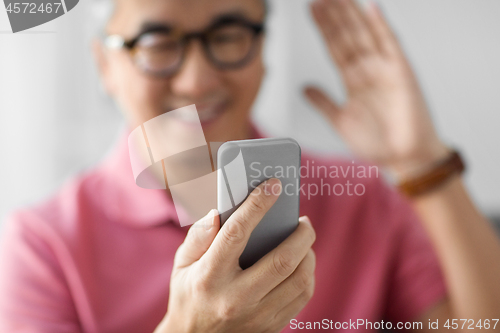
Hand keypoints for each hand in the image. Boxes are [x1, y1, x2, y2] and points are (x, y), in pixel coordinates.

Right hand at [155, 178, 315, 332]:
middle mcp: (235, 298)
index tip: (273, 185)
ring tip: (304, 241)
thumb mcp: (182, 264)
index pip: (236, 232)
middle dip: (300, 234)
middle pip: (281, 260)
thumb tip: (218, 211)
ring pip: (299, 280)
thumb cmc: (188, 295)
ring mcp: (256, 316)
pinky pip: (301, 297)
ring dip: (308, 254)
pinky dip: (307, 275)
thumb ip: (198, 236)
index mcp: (209, 276)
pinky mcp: (270, 326)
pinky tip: (301, 264)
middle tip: (303, 221)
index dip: (257, 204)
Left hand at [306, 0, 448, 177]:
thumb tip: (303, 88)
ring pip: (364, 35)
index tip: (312, 10)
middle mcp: (367, 70)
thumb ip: (322, 103)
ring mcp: (384, 69)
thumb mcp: (340, 121)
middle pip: (347, 36)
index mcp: (353, 81)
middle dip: (334, 16)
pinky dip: (381, 26)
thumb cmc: (377, 143)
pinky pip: (390, 45)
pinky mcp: (401, 73)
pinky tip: (371, 8)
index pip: (335, 48)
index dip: (324, 29)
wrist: (404, 159)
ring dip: (351, 15)